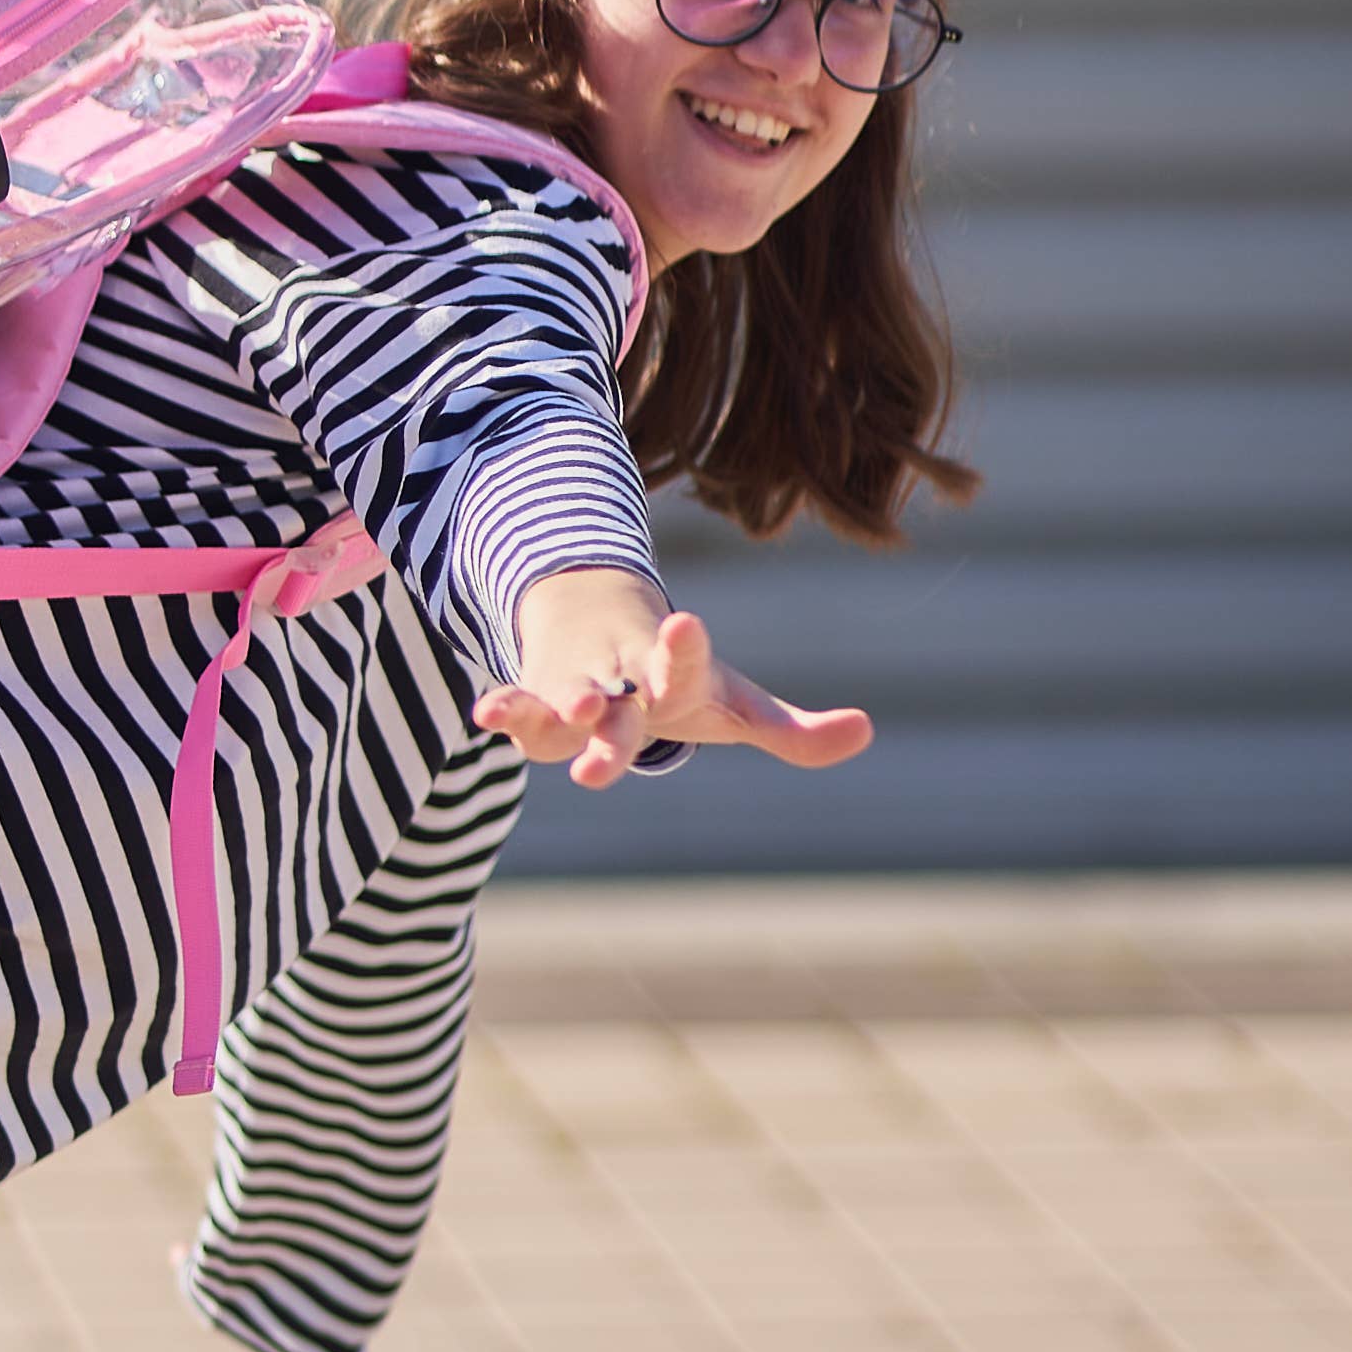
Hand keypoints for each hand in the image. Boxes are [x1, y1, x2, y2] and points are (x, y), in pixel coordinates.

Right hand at [479, 570, 870, 791]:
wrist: (594, 624)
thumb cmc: (673, 677)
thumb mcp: (731, 703)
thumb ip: (792, 730)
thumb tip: (866, 730)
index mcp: (674, 673)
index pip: (682, 662)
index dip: (682, 648)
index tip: (684, 621)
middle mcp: (622, 680)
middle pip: (619, 705)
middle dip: (611, 719)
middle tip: (600, 714)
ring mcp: (574, 688)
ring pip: (560, 705)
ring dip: (554, 710)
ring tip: (562, 714)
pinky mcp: (536, 702)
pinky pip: (518, 708)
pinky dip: (504, 708)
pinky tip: (485, 714)